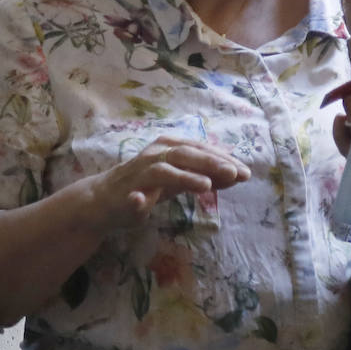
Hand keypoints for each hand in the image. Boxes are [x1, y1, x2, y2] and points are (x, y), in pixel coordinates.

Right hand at [83, 135, 249, 230]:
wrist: (105, 200)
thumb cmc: (147, 186)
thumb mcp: (180, 180)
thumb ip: (205, 176)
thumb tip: (236, 175)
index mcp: (171, 147)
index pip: (202, 149)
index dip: (224, 159)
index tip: (245, 172)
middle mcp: (156, 154)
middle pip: (187, 154)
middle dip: (212, 163)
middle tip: (235, 174)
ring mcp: (139, 173)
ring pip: (164, 170)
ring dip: (184, 176)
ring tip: (206, 184)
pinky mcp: (125, 194)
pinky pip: (132, 196)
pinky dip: (138, 199)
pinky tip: (142, 202)